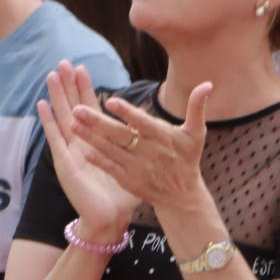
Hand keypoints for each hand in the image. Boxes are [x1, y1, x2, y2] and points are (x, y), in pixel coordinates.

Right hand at [37, 61, 141, 236]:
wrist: (109, 218)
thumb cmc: (122, 194)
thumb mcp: (137, 164)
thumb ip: (146, 146)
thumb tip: (161, 130)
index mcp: (97, 142)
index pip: (90, 109)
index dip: (86, 89)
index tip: (83, 68)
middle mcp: (81, 143)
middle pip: (73, 107)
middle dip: (68, 85)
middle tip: (63, 62)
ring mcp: (70, 151)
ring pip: (61, 116)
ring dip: (56, 96)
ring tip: (51, 75)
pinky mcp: (65, 162)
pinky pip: (55, 137)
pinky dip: (47, 121)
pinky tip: (42, 104)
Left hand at [66, 66, 210, 215]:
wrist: (182, 195)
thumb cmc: (187, 158)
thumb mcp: (196, 133)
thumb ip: (197, 108)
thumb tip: (208, 83)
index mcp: (165, 138)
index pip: (144, 123)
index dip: (128, 113)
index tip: (111, 101)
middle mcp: (150, 153)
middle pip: (121, 136)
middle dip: (98, 123)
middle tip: (77, 109)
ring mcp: (138, 168)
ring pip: (111, 150)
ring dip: (90, 138)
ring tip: (72, 123)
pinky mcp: (129, 180)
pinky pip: (110, 168)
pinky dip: (97, 160)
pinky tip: (81, 150)